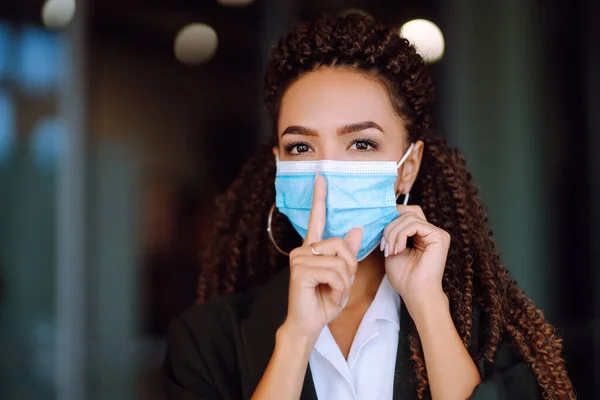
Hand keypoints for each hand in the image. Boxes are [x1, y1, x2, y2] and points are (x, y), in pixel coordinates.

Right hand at [281, 174, 362, 341]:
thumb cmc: (323, 301)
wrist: (307, 325)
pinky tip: (328, 297)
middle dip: (349, 267)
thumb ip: (347, 253)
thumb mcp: (342, 276)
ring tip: (333, 293)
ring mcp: (299, 259)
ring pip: (340, 261)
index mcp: (312, 249)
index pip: (316, 219)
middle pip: (340, 244)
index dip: (320, 198)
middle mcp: (303, 250)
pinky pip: (335, 273)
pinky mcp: (300, 271)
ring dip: (344, 282)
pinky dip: (339, 289)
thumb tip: (355, 228)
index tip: (321, 177)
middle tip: (340, 286)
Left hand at [381, 205, 449, 316]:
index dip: (391, 219)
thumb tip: (385, 213)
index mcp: (420, 233)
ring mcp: (436, 233)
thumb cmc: (403, 276)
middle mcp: (430, 231)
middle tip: (385, 246)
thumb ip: (391, 231)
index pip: (406, 212)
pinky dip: (401, 235)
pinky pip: (415, 224)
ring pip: (408, 217)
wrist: (415, 293)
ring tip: (391, 250)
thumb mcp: (392, 247)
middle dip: (390, 227)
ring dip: (393, 233)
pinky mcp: (439, 236)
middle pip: (406, 212)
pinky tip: (399, 249)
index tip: (382, 238)